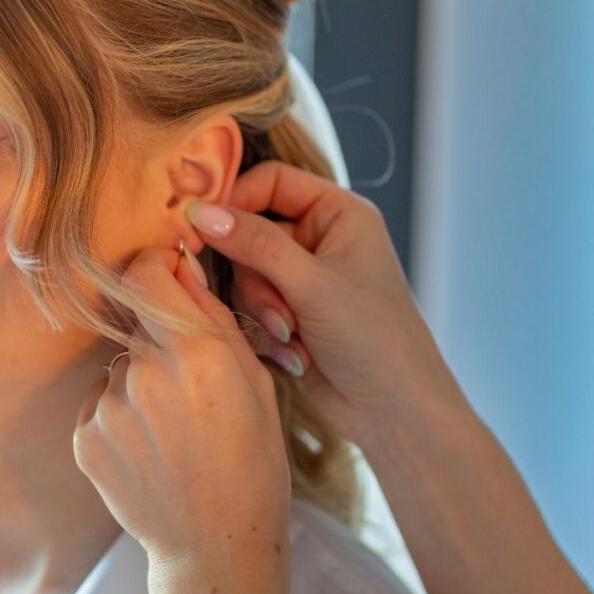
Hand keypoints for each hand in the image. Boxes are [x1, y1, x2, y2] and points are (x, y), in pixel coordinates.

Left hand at [73, 246, 290, 572]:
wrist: (216, 545)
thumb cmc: (251, 463)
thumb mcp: (254, 383)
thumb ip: (212, 317)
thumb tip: (180, 265)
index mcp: (197, 353)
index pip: (146, 272)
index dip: (155, 270)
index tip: (165, 280)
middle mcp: (146, 374)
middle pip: (134, 322)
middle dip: (157, 338)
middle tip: (188, 384)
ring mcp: (109, 409)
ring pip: (119, 366)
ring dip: (139, 382)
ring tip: (171, 428)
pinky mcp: (85, 438)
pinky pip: (99, 403)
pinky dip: (120, 416)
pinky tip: (150, 448)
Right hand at [186, 160, 459, 442]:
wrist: (393, 411)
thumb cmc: (372, 336)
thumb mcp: (312, 283)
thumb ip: (255, 244)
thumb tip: (200, 213)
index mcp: (339, 214)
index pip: (272, 182)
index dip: (236, 201)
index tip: (201, 226)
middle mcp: (320, 240)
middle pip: (251, 234)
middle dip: (256, 279)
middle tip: (277, 312)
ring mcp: (304, 280)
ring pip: (246, 276)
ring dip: (262, 311)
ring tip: (290, 338)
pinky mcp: (291, 315)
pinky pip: (252, 308)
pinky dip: (266, 332)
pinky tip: (294, 355)